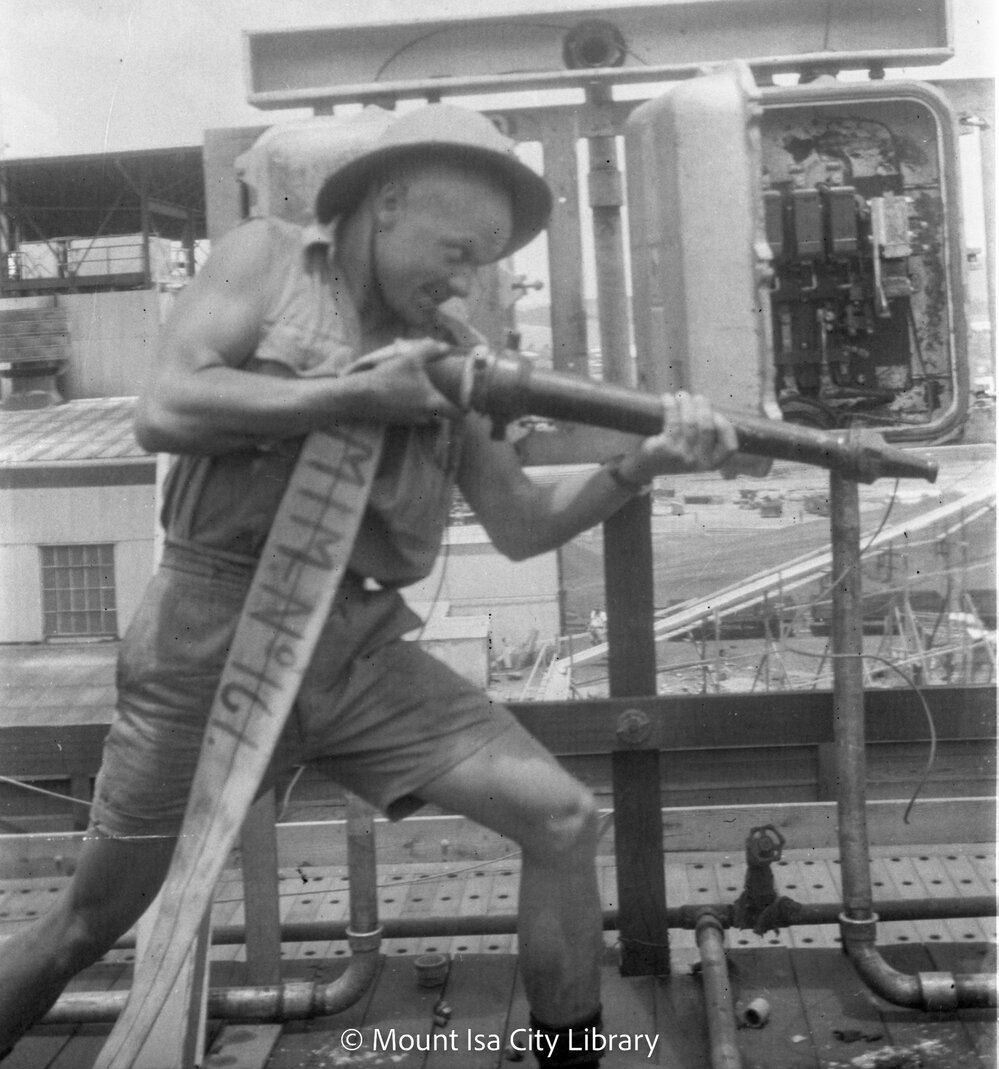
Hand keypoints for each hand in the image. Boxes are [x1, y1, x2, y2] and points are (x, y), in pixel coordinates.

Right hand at [344, 337, 460, 423]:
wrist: (359, 396)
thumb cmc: (389, 377)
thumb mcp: (411, 358)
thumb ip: (431, 350)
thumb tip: (446, 347)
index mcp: (433, 403)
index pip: (457, 414)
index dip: (464, 409)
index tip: (465, 402)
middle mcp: (425, 417)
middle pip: (443, 416)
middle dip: (445, 406)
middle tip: (444, 392)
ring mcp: (410, 422)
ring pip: (427, 417)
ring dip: (428, 407)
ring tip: (423, 392)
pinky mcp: (398, 422)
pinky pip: (413, 417)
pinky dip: (413, 408)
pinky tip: (405, 395)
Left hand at [620, 391, 738, 479]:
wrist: (645, 468)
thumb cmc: (674, 454)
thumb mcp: (695, 453)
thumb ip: (706, 438)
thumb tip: (709, 407)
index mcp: (710, 464)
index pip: (730, 447)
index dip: (725, 426)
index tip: (716, 414)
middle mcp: (697, 462)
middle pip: (707, 427)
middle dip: (703, 406)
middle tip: (697, 398)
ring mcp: (681, 456)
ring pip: (690, 422)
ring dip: (686, 402)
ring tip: (682, 395)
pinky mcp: (664, 448)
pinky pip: (672, 420)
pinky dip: (670, 405)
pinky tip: (667, 398)